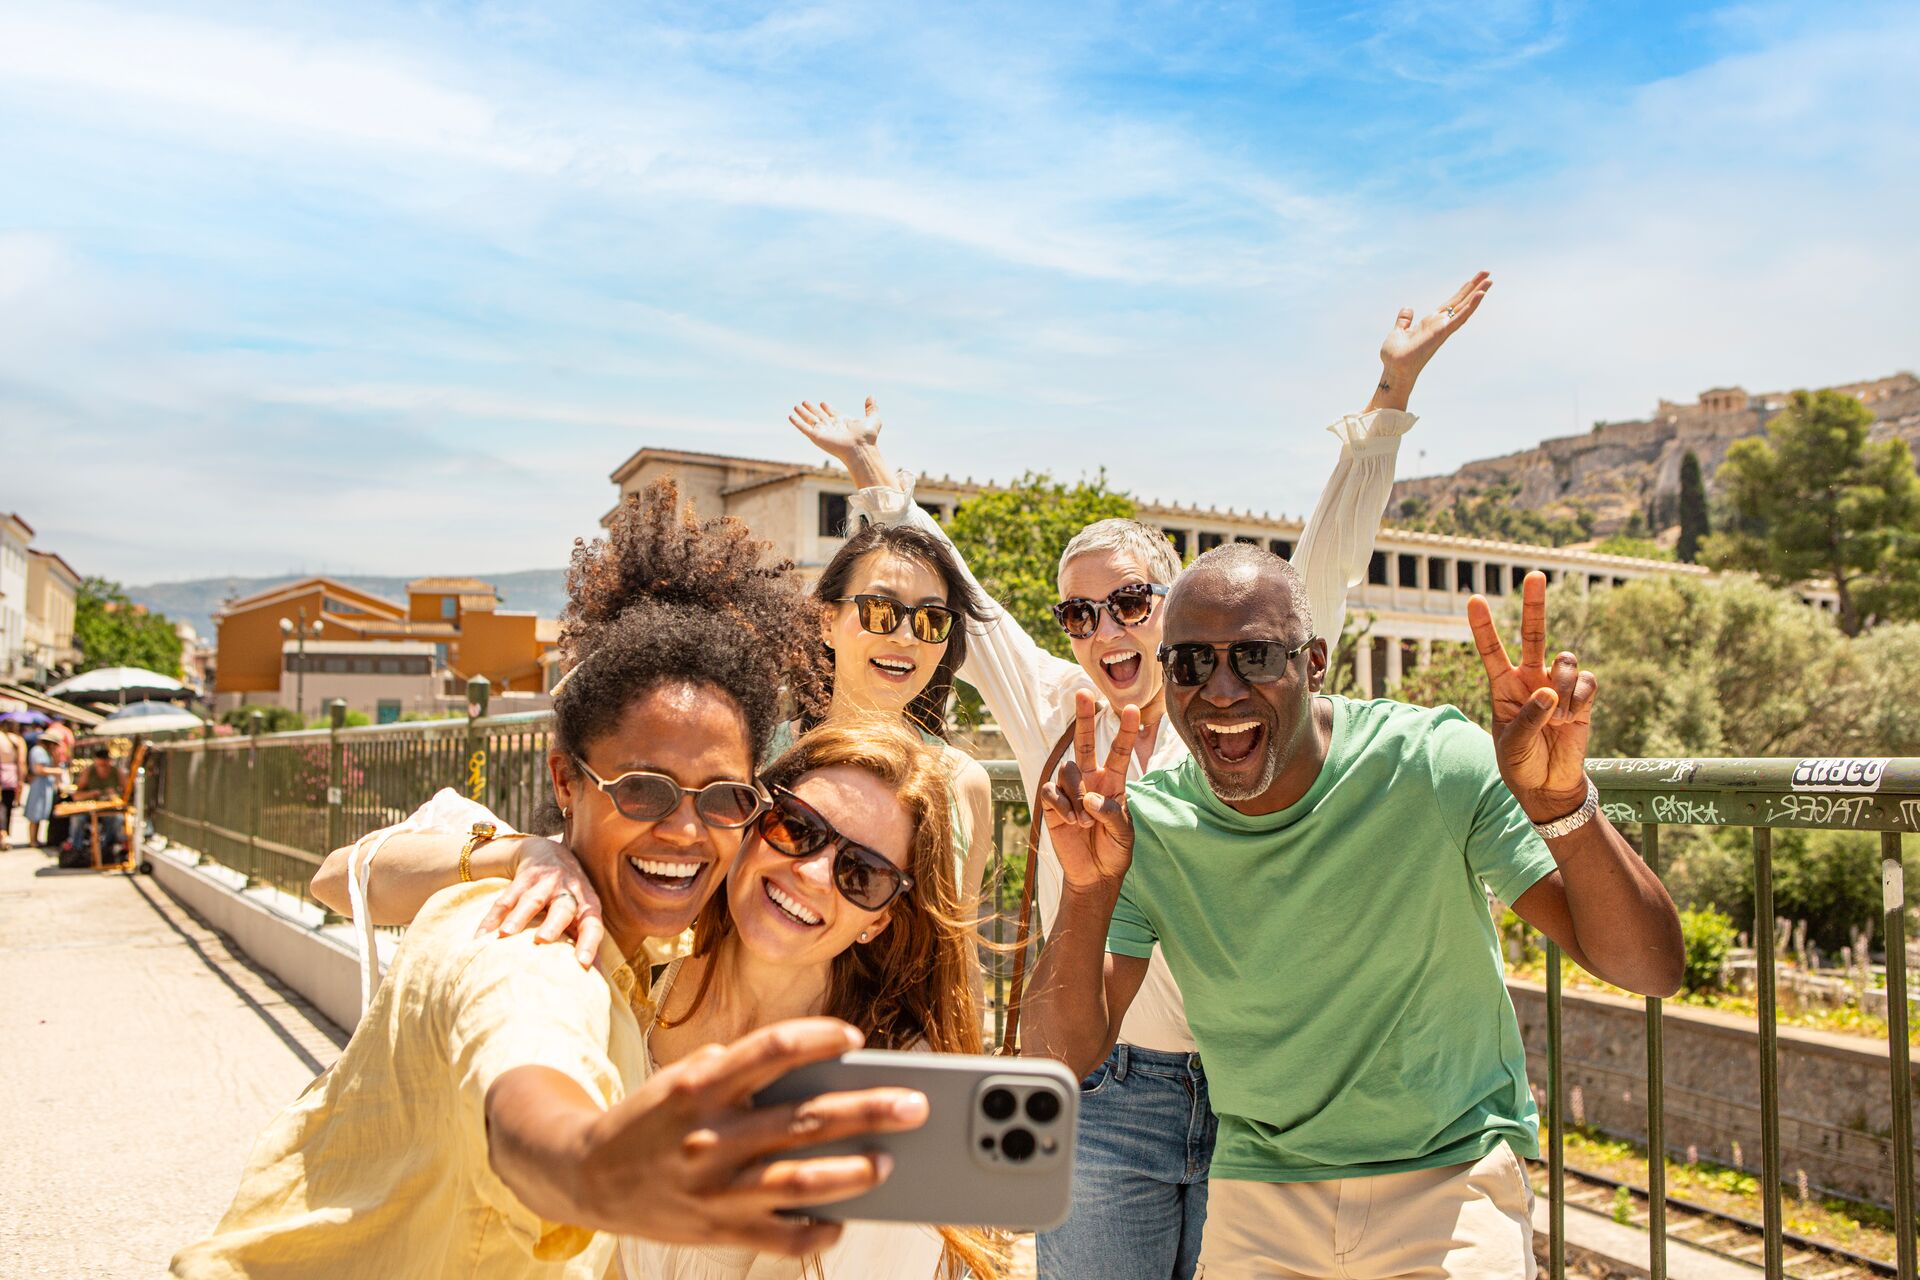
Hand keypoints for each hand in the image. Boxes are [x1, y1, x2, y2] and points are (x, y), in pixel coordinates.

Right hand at [475, 837, 603, 966]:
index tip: (583, 963)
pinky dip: (491, 919)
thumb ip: (587, 940)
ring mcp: (544, 884)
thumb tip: (595, 975)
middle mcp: (567, 891)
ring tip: (505, 934)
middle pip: (563, 908)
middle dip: (553, 924)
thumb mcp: (583, 911)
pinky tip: (480, 937)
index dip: (589, 942)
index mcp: (587, 903)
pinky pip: (504, 900)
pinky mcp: (522, 880)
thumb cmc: (570, 895)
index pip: (592, 924)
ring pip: (531, 900)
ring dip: (518, 917)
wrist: (548, 853)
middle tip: (542, 940)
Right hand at [576, 1018, 927, 1253]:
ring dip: (855, 1173)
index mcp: (701, 1086)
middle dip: (869, 1111)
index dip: (820, 1037)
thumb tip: (819, 1073)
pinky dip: (820, 1229)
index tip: (855, 1037)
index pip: (772, 1049)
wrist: (585, 1176)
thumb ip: (740, 1072)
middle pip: (805, 1119)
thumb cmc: (652, 1118)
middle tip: (915, 1106)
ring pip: (802, 1182)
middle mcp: (710, 1137)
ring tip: (888, 1162)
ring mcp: (716, 1190)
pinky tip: (842, 1217)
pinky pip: (783, 1238)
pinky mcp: (718, 1232)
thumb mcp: (684, 1078)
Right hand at [789, 398, 883, 462]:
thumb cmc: (867, 437)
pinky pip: (804, 428)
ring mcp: (823, 431)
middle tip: (805, 402)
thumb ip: (871, 407)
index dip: (827, 408)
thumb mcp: (873, 418)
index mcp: (843, 422)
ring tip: (796, 406)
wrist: (860, 448)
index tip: (822, 403)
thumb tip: (871, 396)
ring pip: (810, 420)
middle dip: (812, 409)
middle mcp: (832, 426)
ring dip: (802, 413)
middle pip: (819, 415)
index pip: (832, 413)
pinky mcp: (816, 436)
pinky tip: (791, 416)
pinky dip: (797, 422)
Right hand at [1038, 691, 1138, 891]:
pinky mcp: (1052, 803)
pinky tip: (1071, 821)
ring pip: (1068, 770)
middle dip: (1083, 718)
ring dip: (1077, 795)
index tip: (1133, 709)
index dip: (1126, 731)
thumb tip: (1091, 799)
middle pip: (1084, 743)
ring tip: (1084, 820)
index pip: (1120, 751)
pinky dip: (1062, 805)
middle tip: (1083, 693)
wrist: (1094, 874)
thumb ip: (1112, 813)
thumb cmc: (1114, 851)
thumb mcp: (1124, 834)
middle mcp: (1090, 781)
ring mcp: (1070, 791)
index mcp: (1113, 783)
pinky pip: (1052, 791)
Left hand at [1378, 270, 1492, 382]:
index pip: (1450, 303)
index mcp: (1431, 322)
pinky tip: (1480, 295)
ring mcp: (1443, 329)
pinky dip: (1470, 306)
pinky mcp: (1442, 333)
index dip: (1462, 291)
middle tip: (1488, 272)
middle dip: (1474, 287)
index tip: (1473, 279)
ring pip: (1464, 308)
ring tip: (1489, 280)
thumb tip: (1408, 310)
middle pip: (1461, 302)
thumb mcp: (1398, 332)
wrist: (1394, 369)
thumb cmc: (1396, 355)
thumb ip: (1404, 321)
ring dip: (1478, 294)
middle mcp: (1440, 324)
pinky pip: (1460, 318)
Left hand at [1468, 572, 1597, 823]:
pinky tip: (1572, 720)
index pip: (1492, 650)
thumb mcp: (1511, 746)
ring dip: (1563, 686)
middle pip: (1533, 634)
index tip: (1473, 598)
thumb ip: (1527, 719)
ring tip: (1557, 716)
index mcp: (1503, 686)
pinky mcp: (1582, 696)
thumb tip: (1549, 693)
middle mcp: (1530, 678)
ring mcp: (1557, 685)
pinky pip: (1587, 682)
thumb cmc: (1520, 764)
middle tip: (1534, 574)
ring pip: (1565, 660)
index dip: (1483, 626)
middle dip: (1534, 604)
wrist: (1549, 784)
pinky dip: (1580, 702)